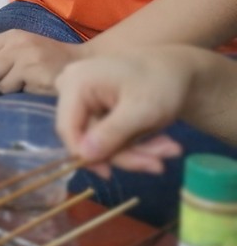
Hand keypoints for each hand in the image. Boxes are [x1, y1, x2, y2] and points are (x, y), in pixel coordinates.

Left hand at [0, 29, 82, 97]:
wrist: (82, 65)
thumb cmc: (48, 62)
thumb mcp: (23, 50)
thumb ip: (0, 56)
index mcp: (11, 35)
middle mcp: (17, 43)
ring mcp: (27, 57)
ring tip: (14, 91)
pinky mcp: (35, 73)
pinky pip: (10, 89)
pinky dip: (15, 94)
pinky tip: (28, 91)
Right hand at [54, 52, 190, 175]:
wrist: (176, 70)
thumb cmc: (161, 83)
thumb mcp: (142, 111)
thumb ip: (112, 133)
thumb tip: (84, 156)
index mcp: (76, 82)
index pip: (67, 128)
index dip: (84, 155)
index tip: (110, 175)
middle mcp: (71, 88)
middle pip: (87, 136)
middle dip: (125, 153)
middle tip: (160, 165)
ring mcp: (81, 97)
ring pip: (99, 140)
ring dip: (135, 151)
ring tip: (171, 150)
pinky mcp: (92, 106)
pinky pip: (105, 134)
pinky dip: (133, 143)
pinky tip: (160, 142)